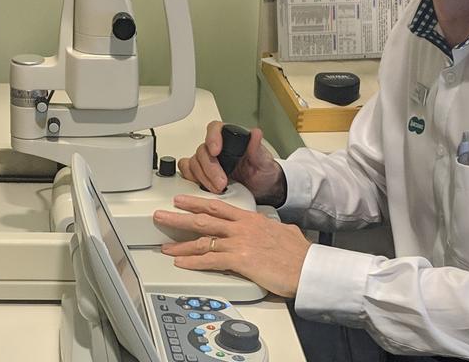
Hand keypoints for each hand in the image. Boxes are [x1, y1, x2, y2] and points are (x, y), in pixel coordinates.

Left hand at [154, 195, 310, 297]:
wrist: (308, 267)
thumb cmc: (299, 254)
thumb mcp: (285, 232)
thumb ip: (274, 228)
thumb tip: (275, 228)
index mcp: (251, 220)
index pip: (218, 207)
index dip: (197, 203)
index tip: (182, 201)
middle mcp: (242, 228)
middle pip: (204, 219)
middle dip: (179, 217)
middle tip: (161, 216)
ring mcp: (240, 243)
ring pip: (203, 240)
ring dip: (180, 243)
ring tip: (164, 246)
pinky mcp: (240, 261)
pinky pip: (210, 260)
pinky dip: (193, 262)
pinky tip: (180, 263)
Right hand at [178, 121, 284, 202]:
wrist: (262, 189)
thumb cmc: (262, 171)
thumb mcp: (263, 160)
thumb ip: (257, 148)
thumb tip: (255, 133)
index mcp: (230, 138)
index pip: (215, 129)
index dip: (212, 138)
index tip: (215, 151)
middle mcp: (217, 148)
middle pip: (202, 150)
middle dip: (210, 168)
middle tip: (221, 182)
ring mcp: (208, 161)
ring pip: (194, 163)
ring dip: (203, 177)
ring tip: (217, 188)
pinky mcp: (202, 174)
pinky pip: (188, 171)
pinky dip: (192, 178)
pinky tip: (204, 186)